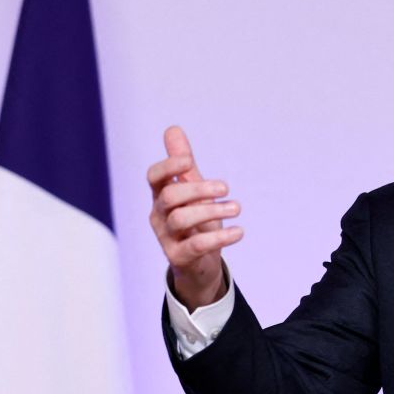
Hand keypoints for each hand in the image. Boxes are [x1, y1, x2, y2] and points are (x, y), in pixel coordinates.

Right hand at [148, 126, 242, 309]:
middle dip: (198, 188)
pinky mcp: (179, 257)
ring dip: (212, 211)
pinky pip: (195, 246)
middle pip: (170, 196)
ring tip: (236, 208)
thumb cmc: (195, 221)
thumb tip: (173, 129)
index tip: (187, 161)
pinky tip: (239, 232)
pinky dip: (219, 238)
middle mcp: (159, 215)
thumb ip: (184, 164)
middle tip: (226, 188)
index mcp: (161, 195)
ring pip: (181, 219)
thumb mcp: (191, 190)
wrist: (199, 264)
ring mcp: (166, 237)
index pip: (154, 176)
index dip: (168, 166)